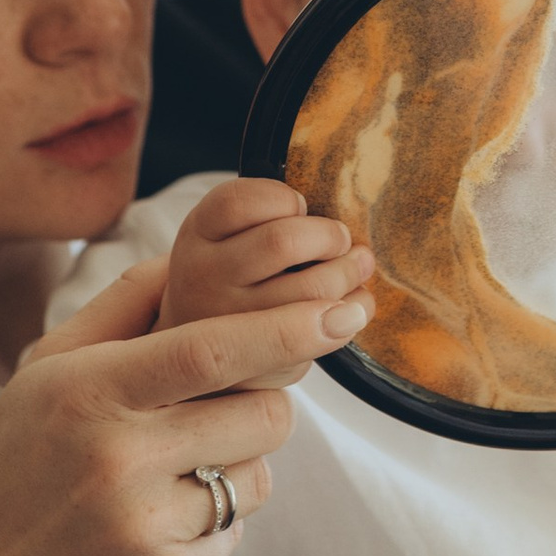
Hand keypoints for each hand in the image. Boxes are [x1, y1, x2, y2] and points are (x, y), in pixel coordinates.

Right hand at [0, 261, 370, 555]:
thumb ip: (119, 307)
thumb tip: (184, 255)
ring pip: (256, 476)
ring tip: (165, 477)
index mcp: (90, 390)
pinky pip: (233, 532)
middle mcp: (118, 456)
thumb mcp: (44, 370)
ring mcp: (143, 524)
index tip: (340, 314)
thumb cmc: (16, 462)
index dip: (285, 329)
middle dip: (263, 407)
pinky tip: (152, 525)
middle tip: (213, 414)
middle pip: (263, 415)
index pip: (210, 350)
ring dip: (232, 469)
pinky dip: (208, 525)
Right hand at [159, 175, 375, 334]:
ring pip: (311, 287)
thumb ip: (261, 217)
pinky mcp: (263, 358)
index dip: (283, 198)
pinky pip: (327, 327)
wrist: (197, 350)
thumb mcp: (224, 236)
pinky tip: (354, 304)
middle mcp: (205, 276)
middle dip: (329, 235)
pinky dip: (355, 309)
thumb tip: (338, 208)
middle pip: (282, 241)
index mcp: (199, 232)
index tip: (300, 207)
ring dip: (350, 271)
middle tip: (341, 240)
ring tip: (358, 266)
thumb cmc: (229, 278)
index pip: (239, 201)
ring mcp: (232, 321)